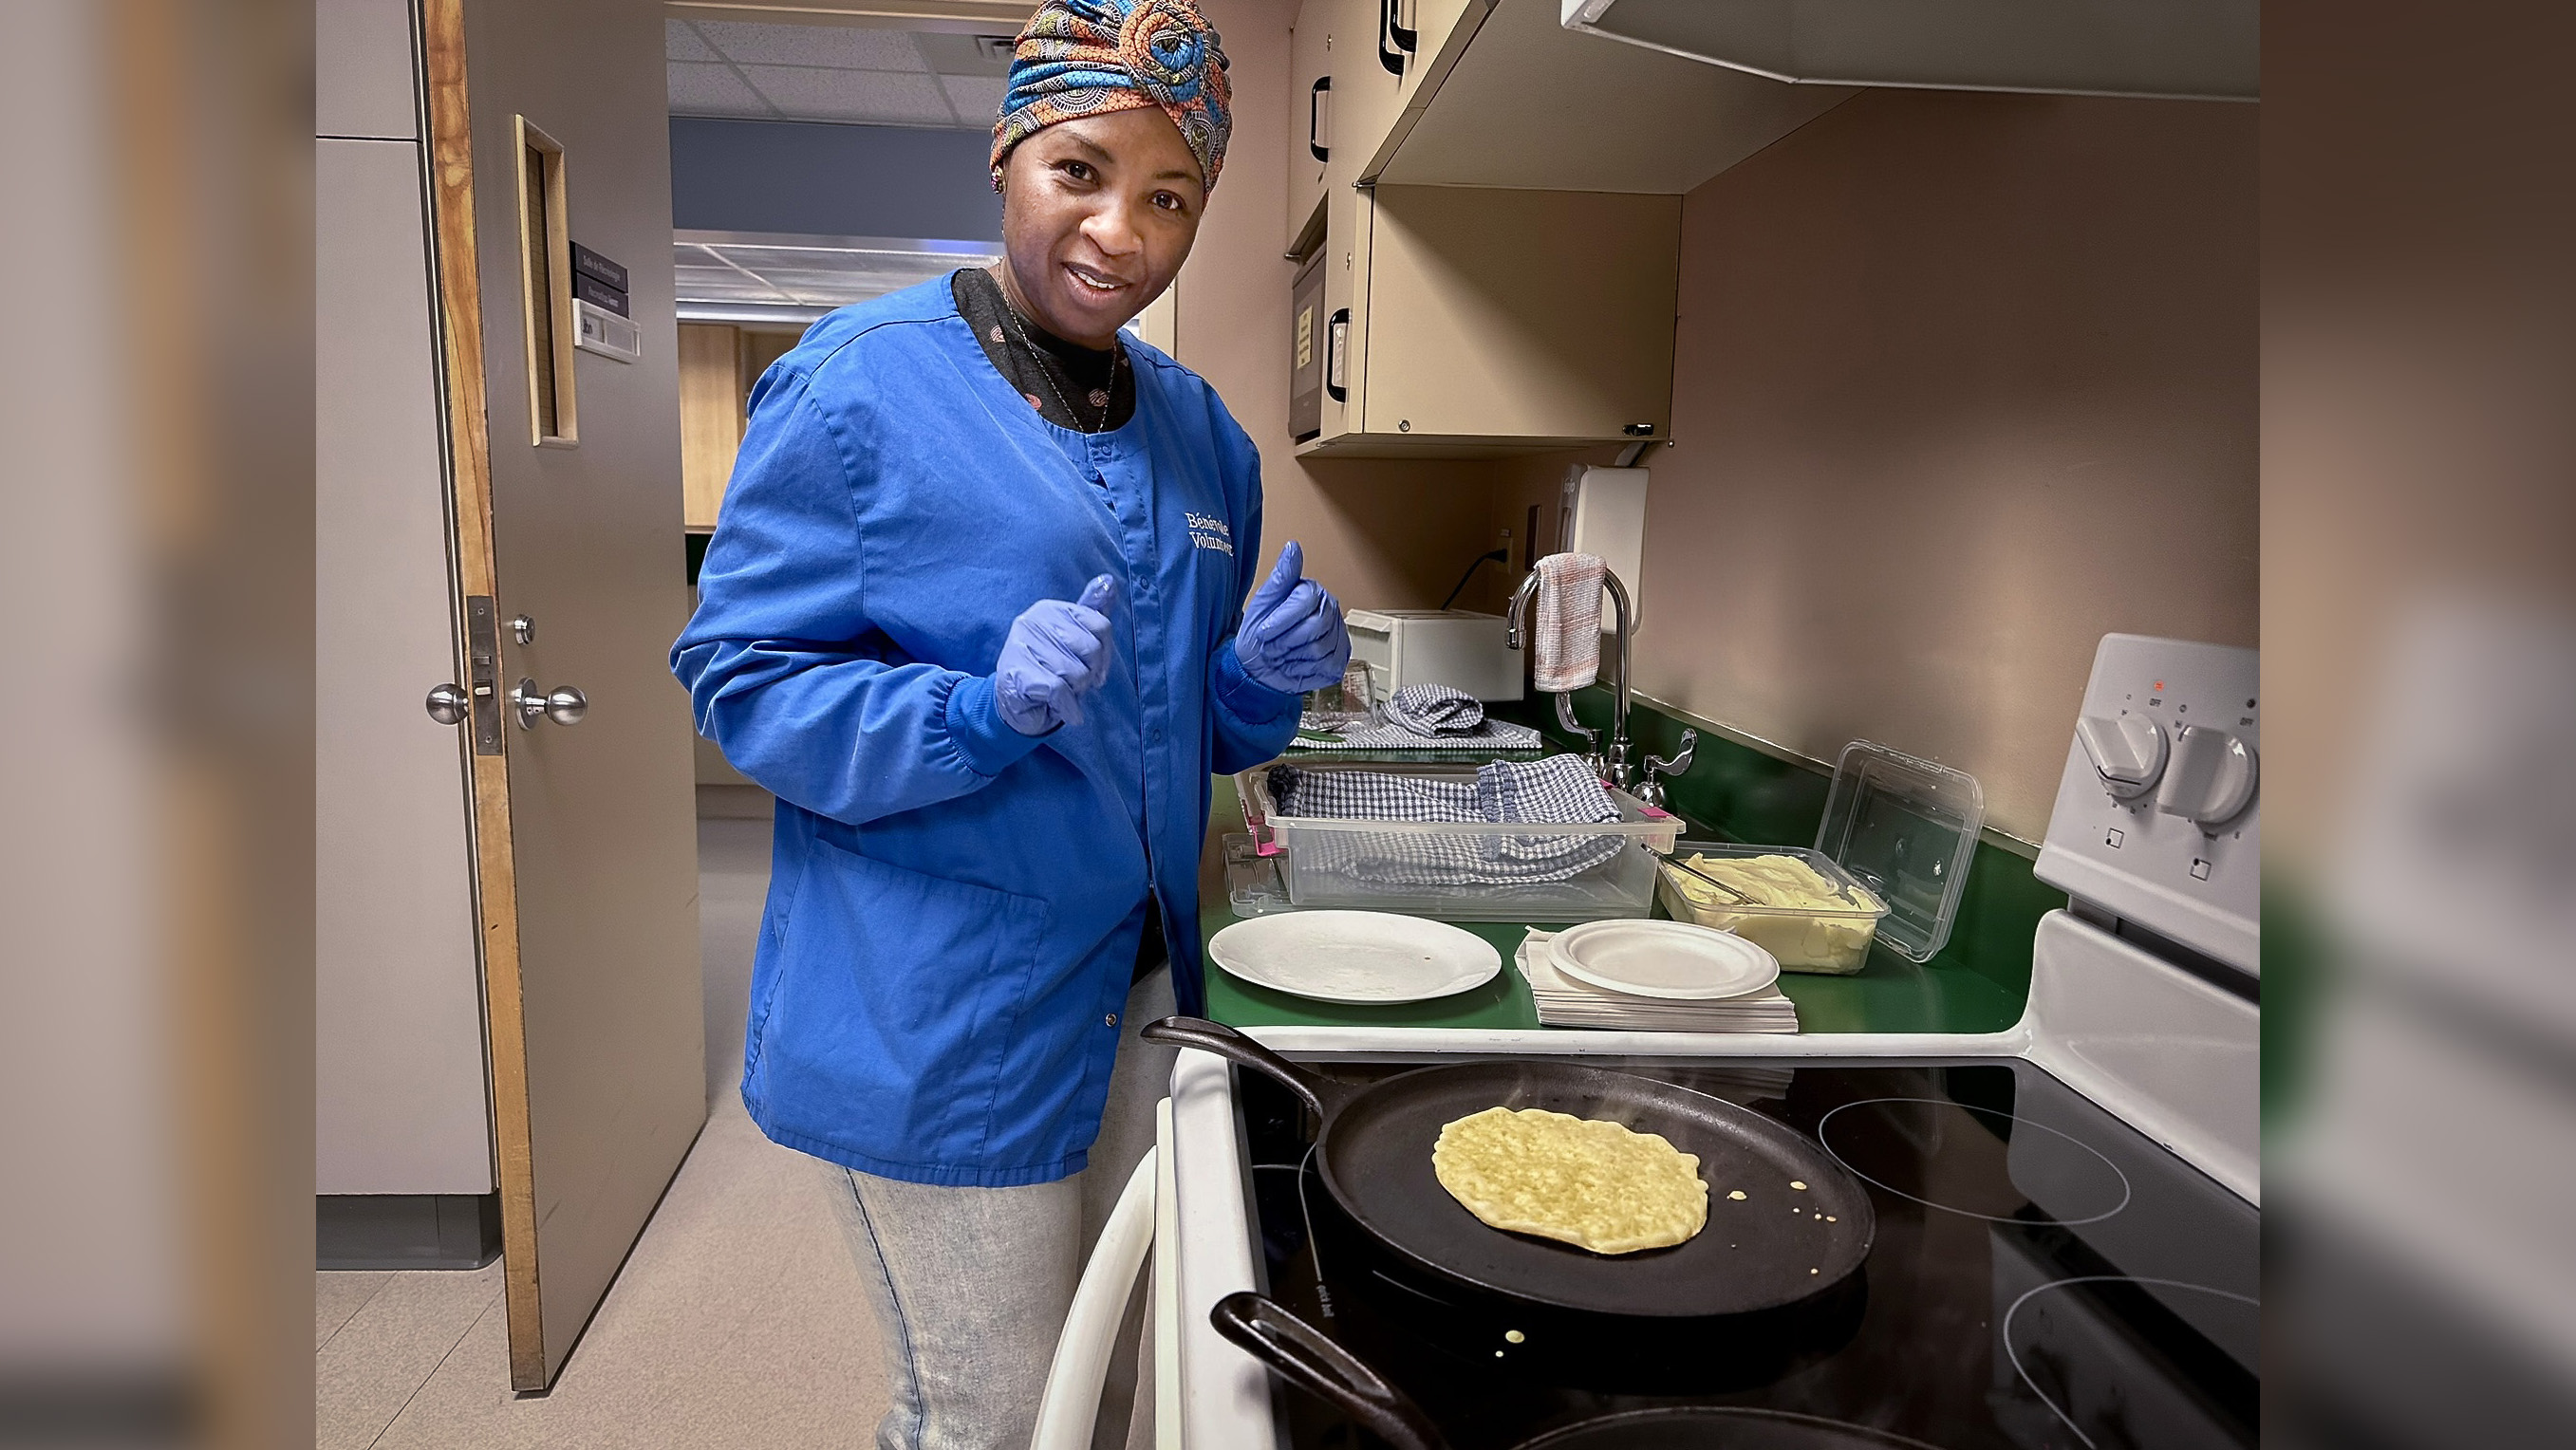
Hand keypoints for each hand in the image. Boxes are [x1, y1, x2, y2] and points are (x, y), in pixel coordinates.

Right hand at [994, 576, 1117, 734]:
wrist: (1013, 705)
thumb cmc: (1048, 670)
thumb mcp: (1073, 639)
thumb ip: (1091, 612)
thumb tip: (1109, 581)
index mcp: (1051, 610)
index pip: (1101, 626)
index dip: (1106, 656)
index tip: (1096, 670)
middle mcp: (1034, 621)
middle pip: (1092, 650)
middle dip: (1088, 675)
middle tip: (1072, 682)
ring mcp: (1022, 645)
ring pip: (1076, 673)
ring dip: (1075, 693)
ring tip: (1060, 692)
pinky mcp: (1017, 672)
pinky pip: (1059, 690)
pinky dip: (1067, 707)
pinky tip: (1063, 709)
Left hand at [1235, 542, 1349, 695]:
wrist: (1258, 667)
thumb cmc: (1259, 635)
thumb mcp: (1263, 601)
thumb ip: (1282, 575)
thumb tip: (1293, 548)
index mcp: (1312, 592)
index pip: (1306, 601)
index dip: (1282, 620)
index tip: (1265, 630)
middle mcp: (1329, 611)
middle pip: (1316, 626)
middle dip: (1286, 640)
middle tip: (1272, 645)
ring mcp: (1337, 636)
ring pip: (1320, 649)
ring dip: (1293, 657)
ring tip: (1283, 654)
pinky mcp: (1339, 660)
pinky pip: (1325, 666)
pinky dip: (1303, 670)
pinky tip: (1294, 664)